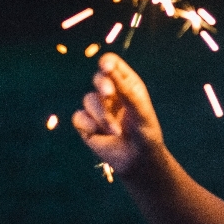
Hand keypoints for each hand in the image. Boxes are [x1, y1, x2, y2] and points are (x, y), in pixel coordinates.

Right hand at [72, 53, 163, 176]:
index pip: (113, 64)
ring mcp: (98, 108)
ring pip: (88, 99)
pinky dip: (88, 125)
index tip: (107, 67)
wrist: (139, 161)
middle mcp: (111, 93)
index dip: (107, 63)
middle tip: (109, 94)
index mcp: (127, 84)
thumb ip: (127, 91)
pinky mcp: (86, 124)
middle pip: (98, 78)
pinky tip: (99, 135)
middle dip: (102, 85)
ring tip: (116, 132)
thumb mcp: (141, 112)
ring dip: (102, 116)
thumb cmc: (145, 134)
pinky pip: (78, 117)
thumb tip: (110, 70)